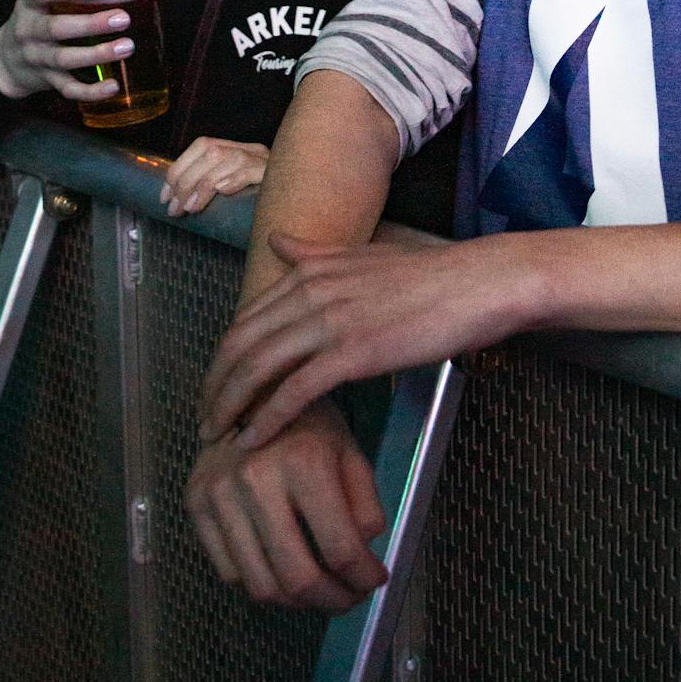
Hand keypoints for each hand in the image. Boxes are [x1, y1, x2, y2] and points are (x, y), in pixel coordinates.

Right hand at [0, 0, 136, 107]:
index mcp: (28, 5)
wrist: (4, 60)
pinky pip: (68, 89)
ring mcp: (38, 58)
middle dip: (91, 24)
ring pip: (66, 59)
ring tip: (127, 46)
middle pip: (56, 28)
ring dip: (98, 54)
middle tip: (123, 19)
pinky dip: (91, 92)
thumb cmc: (34, 19)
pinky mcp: (48, 81)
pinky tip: (113, 86)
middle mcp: (29, 31)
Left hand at [160, 137, 267, 217]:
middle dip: (185, 180)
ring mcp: (266, 160)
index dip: (179, 167)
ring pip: (225, 159)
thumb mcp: (239, 191)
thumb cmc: (269, 204)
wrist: (309, 199)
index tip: (164, 195)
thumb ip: (217, 187)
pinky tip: (221, 193)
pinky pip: (250, 170)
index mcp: (240, 149)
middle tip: (173, 208)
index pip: (203, 145)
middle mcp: (252, 149)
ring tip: (188, 208)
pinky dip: (231, 180)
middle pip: (211, 152)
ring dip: (201, 185)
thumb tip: (182, 200)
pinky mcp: (276, 174)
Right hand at [185, 399, 387, 611]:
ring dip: (297, 603)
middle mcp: (256, 479)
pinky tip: (282, 571)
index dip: (364, 577)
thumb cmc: (306, 422)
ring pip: (260, 585)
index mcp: (304, 462)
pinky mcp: (195, 504)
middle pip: (297, 577)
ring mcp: (220, 494)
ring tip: (318, 592)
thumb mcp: (348, 451)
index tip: (375, 580)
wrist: (248, 390)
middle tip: (349, 598)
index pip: (339, 548)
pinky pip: (229, 572)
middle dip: (332, 601)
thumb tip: (365, 556)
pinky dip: (261, 584)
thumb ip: (364, 504)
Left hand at [199, 230, 529, 452]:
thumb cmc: (428, 276)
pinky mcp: (353, 352)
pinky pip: (295, 391)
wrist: (476, 284)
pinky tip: (252, 441)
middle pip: (241, 344)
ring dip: (230, 406)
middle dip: (215, 386)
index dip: (225, 357)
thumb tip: (278, 240)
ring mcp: (330, 320)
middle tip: (204, 419)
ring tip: (216, 437)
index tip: (215, 386)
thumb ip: (316, 253)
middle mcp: (310, 290)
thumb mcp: (363, 255)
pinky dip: (267, 419)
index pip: (247, 319)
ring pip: (259, 368)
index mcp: (309, 269)